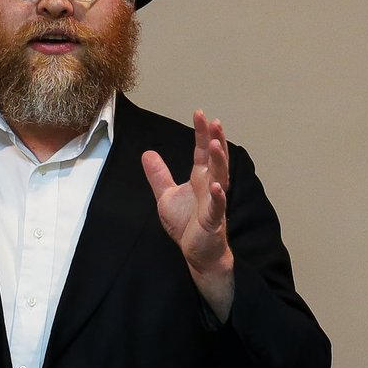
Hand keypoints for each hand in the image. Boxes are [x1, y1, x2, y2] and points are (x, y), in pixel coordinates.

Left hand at [142, 110, 234, 318]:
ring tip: (216, 144)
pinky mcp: (214, 221)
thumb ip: (159, 175)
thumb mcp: (166, 196)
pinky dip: (218, 197)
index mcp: (200, 178)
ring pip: (220, 178)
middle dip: (215, 140)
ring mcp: (214, 203)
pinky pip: (218, 207)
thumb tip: (147, 153)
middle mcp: (210, 186)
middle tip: (214, 121)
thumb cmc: (187, 225)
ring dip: (220, 162)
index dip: (201, 133)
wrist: (197, 253)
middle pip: (215, 159)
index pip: (202, 151)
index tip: (200, 113)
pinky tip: (216, 187)